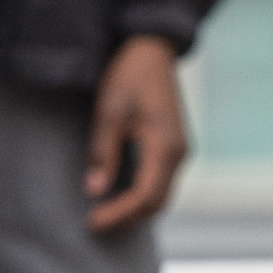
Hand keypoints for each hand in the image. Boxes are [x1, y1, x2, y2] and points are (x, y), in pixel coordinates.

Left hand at [84, 36, 188, 233]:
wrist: (152, 49)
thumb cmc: (130, 75)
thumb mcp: (109, 112)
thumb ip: (103, 152)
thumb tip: (95, 189)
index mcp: (166, 147)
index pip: (145, 196)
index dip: (119, 213)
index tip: (92, 221)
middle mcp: (179, 153)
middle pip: (158, 203)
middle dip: (128, 218)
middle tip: (95, 224)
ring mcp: (179, 150)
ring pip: (162, 195)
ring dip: (136, 210)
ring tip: (106, 215)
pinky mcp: (174, 145)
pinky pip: (162, 181)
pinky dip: (143, 196)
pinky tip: (121, 196)